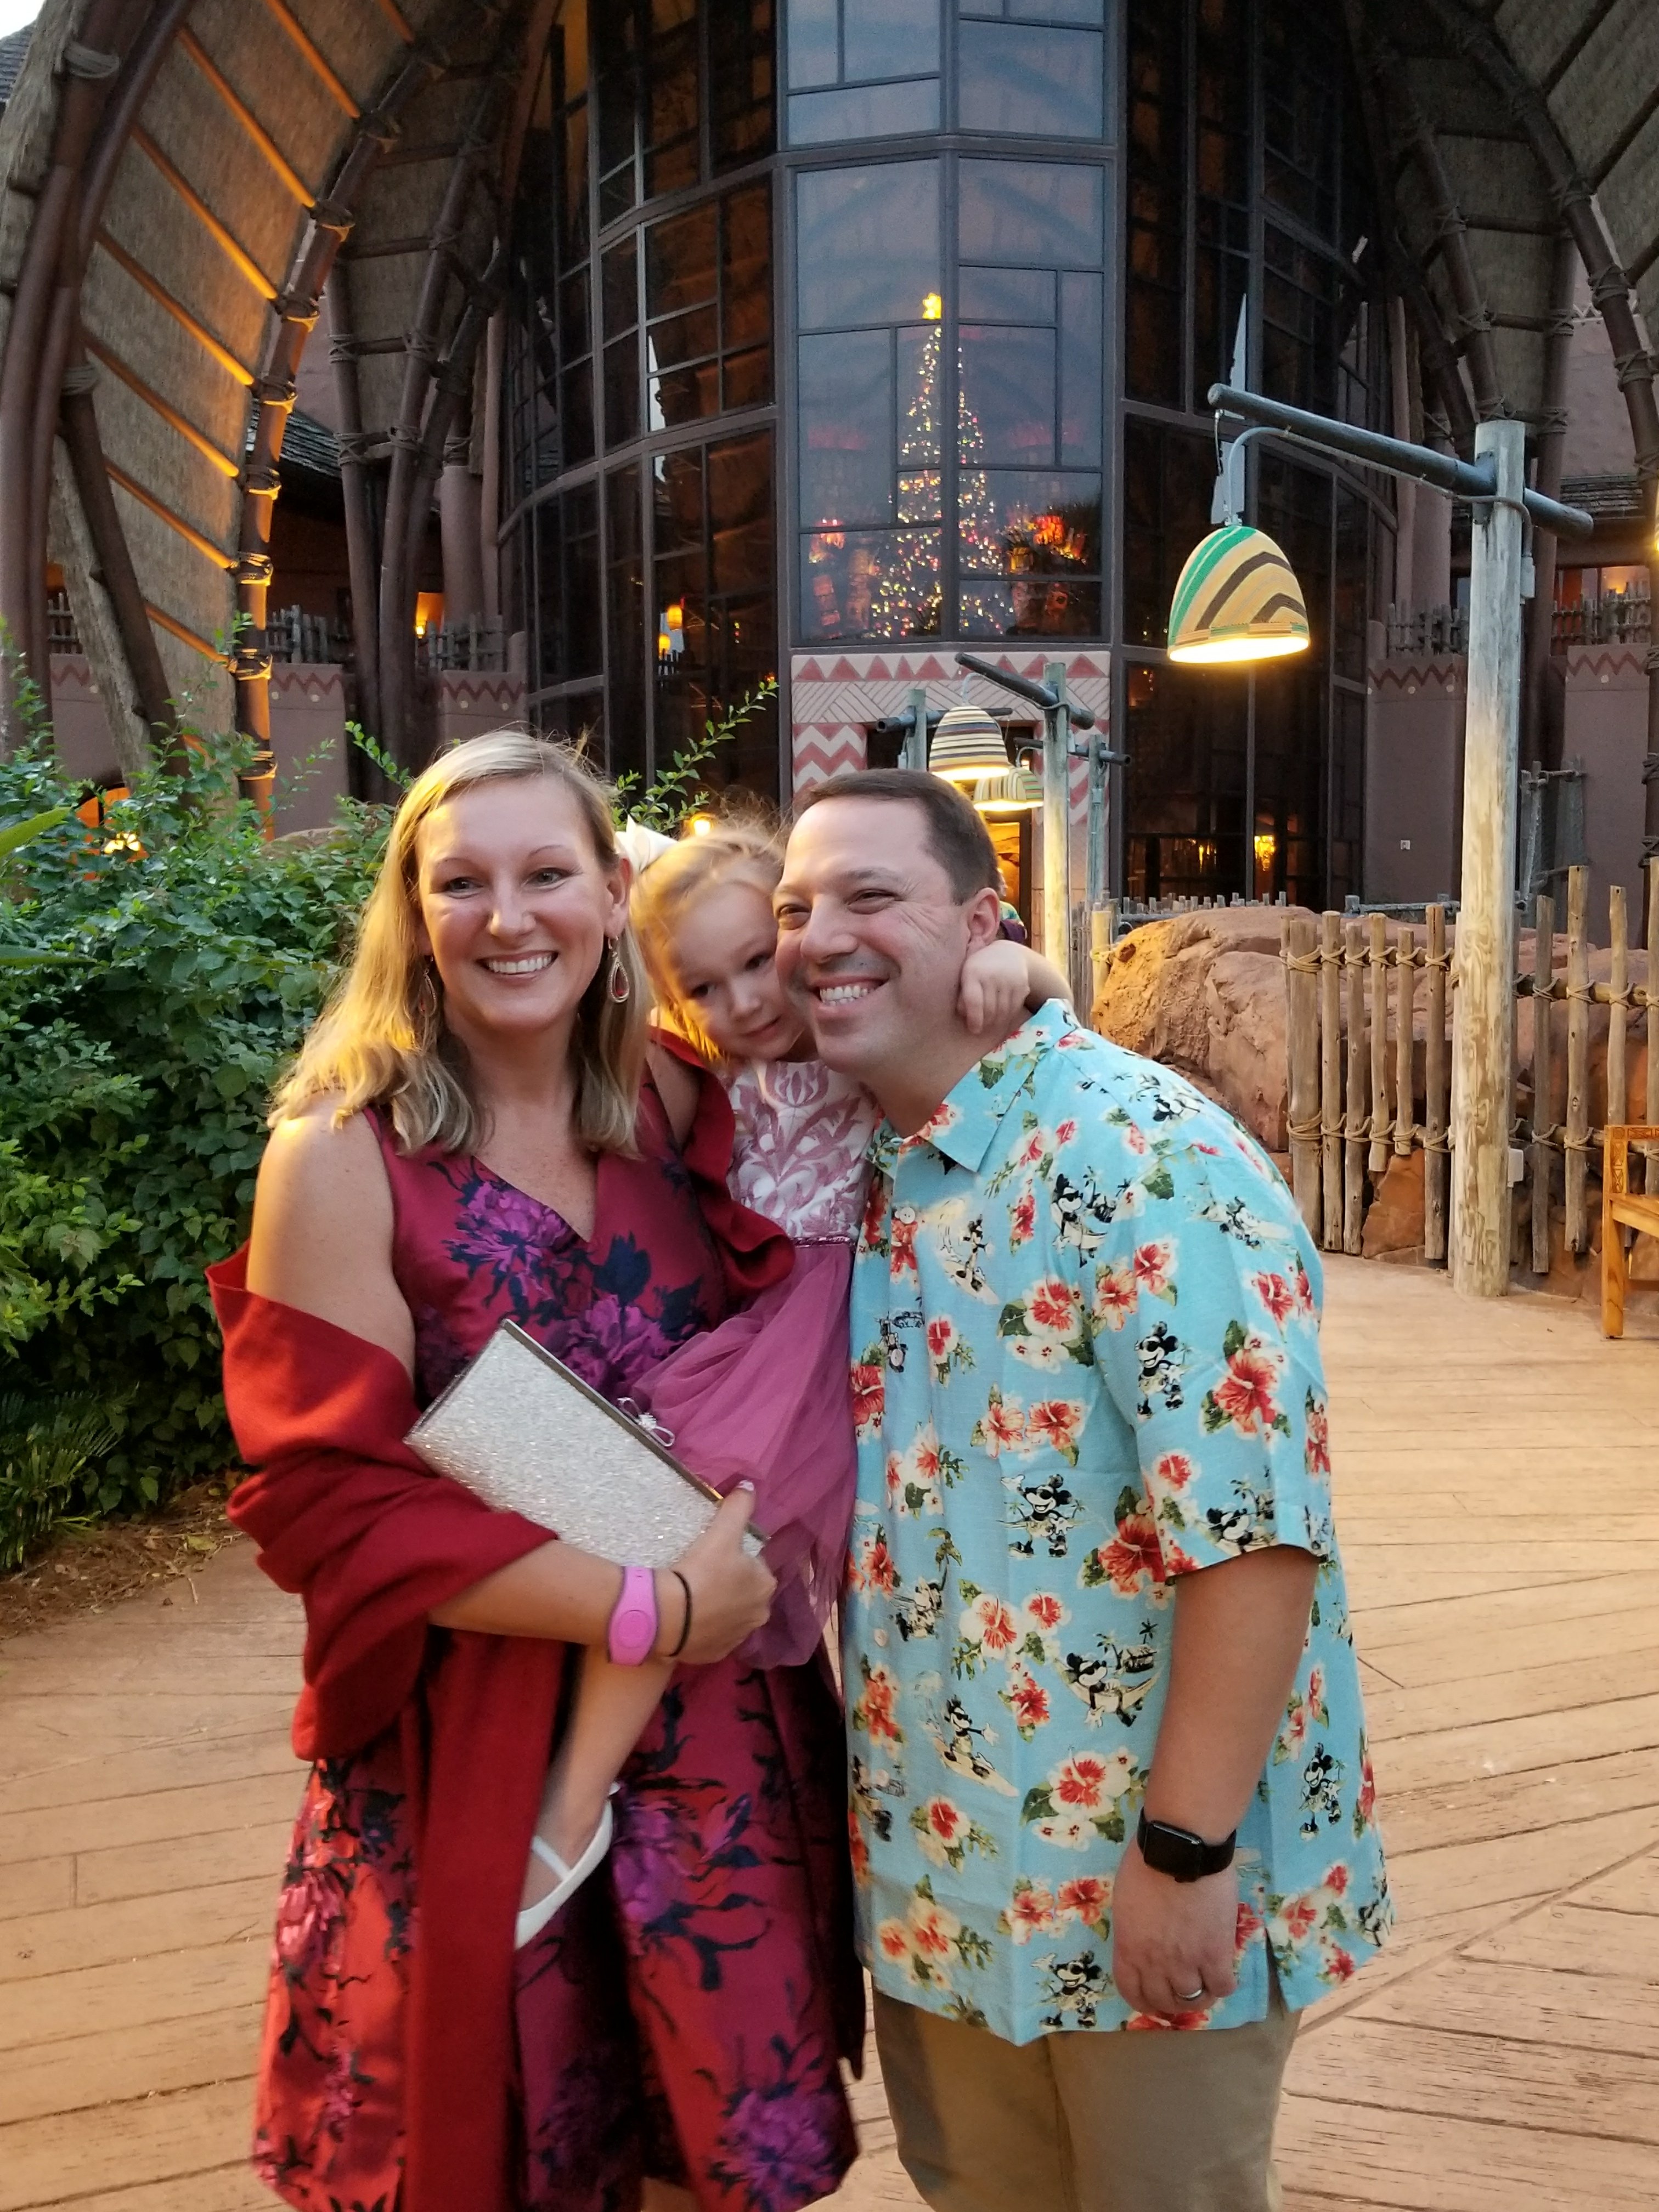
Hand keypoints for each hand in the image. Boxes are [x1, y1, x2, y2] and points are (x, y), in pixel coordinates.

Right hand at [668, 1486, 775, 1663]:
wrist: (671, 1617)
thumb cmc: (702, 1570)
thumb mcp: (722, 1532)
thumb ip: (738, 1507)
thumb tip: (749, 1486)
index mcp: (765, 1585)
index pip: (754, 1565)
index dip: (735, 1558)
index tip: (714, 1555)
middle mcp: (760, 1614)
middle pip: (744, 1591)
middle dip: (729, 1584)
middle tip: (701, 1574)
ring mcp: (738, 1637)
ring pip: (730, 1615)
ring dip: (718, 1606)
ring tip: (693, 1596)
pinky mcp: (717, 1654)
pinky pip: (713, 1635)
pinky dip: (705, 1627)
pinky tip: (689, 1618)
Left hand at [957, 937, 1029, 1034]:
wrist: (1008, 954)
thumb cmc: (981, 969)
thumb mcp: (966, 976)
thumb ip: (962, 995)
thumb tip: (964, 1015)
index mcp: (973, 972)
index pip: (974, 1001)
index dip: (974, 1019)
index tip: (974, 1030)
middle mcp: (992, 976)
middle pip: (989, 1010)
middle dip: (985, 1023)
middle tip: (981, 1028)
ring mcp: (1009, 980)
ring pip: (1003, 1012)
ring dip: (996, 1023)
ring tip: (991, 1024)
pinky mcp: (1021, 986)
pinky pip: (1014, 1009)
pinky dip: (1008, 1017)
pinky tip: (1002, 1018)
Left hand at [1108, 1838, 1239, 2019]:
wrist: (1180, 1850)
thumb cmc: (1147, 1863)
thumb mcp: (1127, 1901)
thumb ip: (1134, 1929)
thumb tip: (1144, 1940)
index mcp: (1129, 1949)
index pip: (1132, 1993)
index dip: (1145, 2001)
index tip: (1155, 1999)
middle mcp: (1155, 1964)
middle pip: (1165, 2001)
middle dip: (1174, 2001)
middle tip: (1185, 1991)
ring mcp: (1186, 1962)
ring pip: (1195, 1999)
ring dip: (1201, 1996)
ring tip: (1208, 1984)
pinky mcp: (1216, 1955)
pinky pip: (1222, 1987)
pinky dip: (1224, 1985)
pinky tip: (1225, 1973)